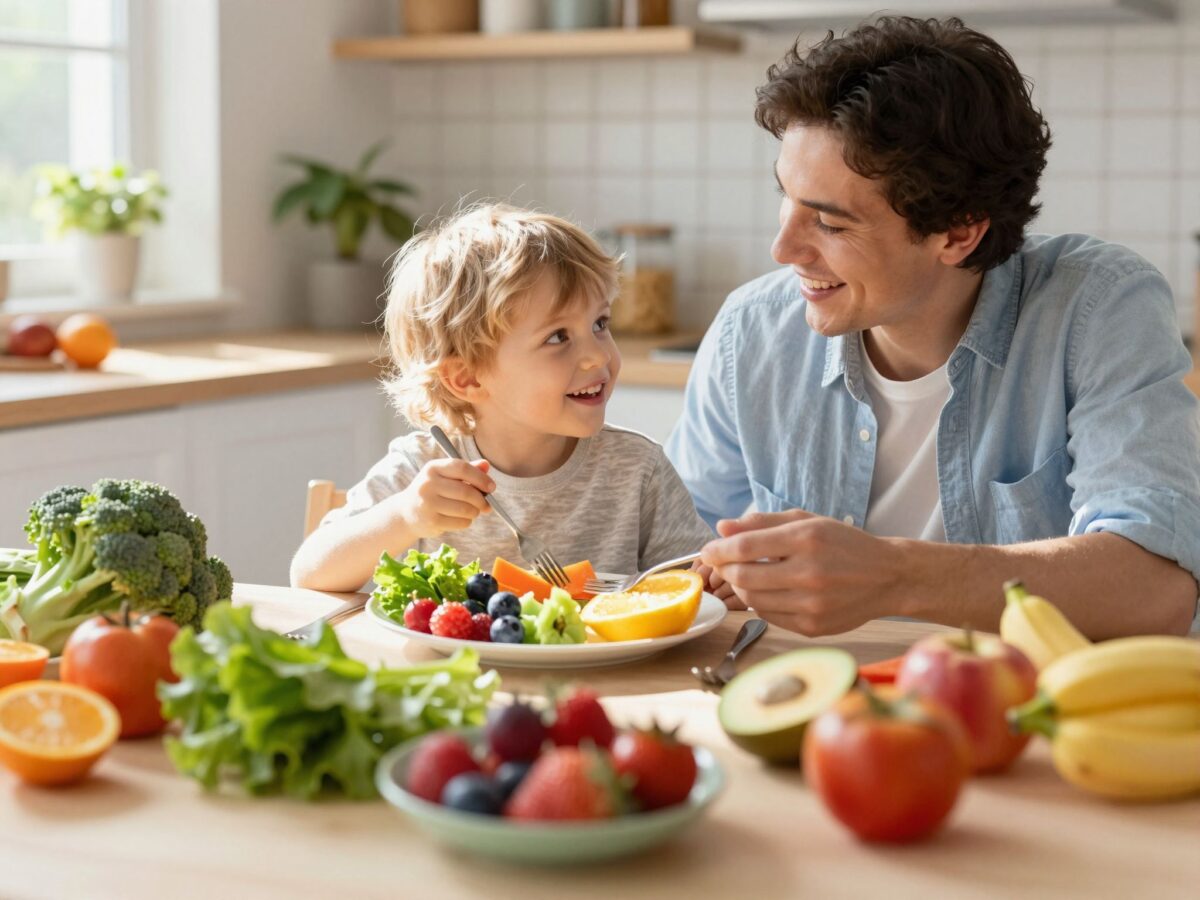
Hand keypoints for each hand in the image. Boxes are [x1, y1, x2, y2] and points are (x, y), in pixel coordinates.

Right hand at [393, 458, 493, 538]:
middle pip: (466, 491)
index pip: (462, 468)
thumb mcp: (445, 477)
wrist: (406, 513)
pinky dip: (467, 522)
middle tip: (486, 505)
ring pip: (465, 509)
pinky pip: (460, 522)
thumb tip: (486, 465)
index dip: (481, 478)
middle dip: (481, 500)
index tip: (492, 487)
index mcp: (433, 468)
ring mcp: (428, 503)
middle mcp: (428, 484)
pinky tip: (461, 519)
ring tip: (473, 511)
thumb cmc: (433, 492)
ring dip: (475, 512)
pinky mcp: (431, 521)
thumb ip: (466, 470)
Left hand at [700, 509, 901, 635]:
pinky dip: (759, 603)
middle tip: (721, 563)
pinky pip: (769, 615)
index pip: (745, 547)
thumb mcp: (807, 521)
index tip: (709, 550)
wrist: (888, 577)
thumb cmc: (844, 544)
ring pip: (752, 599)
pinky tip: (767, 591)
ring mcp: (812, 603)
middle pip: (744, 576)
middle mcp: (810, 572)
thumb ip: (762, 523)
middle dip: (725, 569)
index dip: (718, 550)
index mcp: (807, 539)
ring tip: (744, 575)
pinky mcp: (812, 626)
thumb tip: (722, 528)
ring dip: (740, 587)